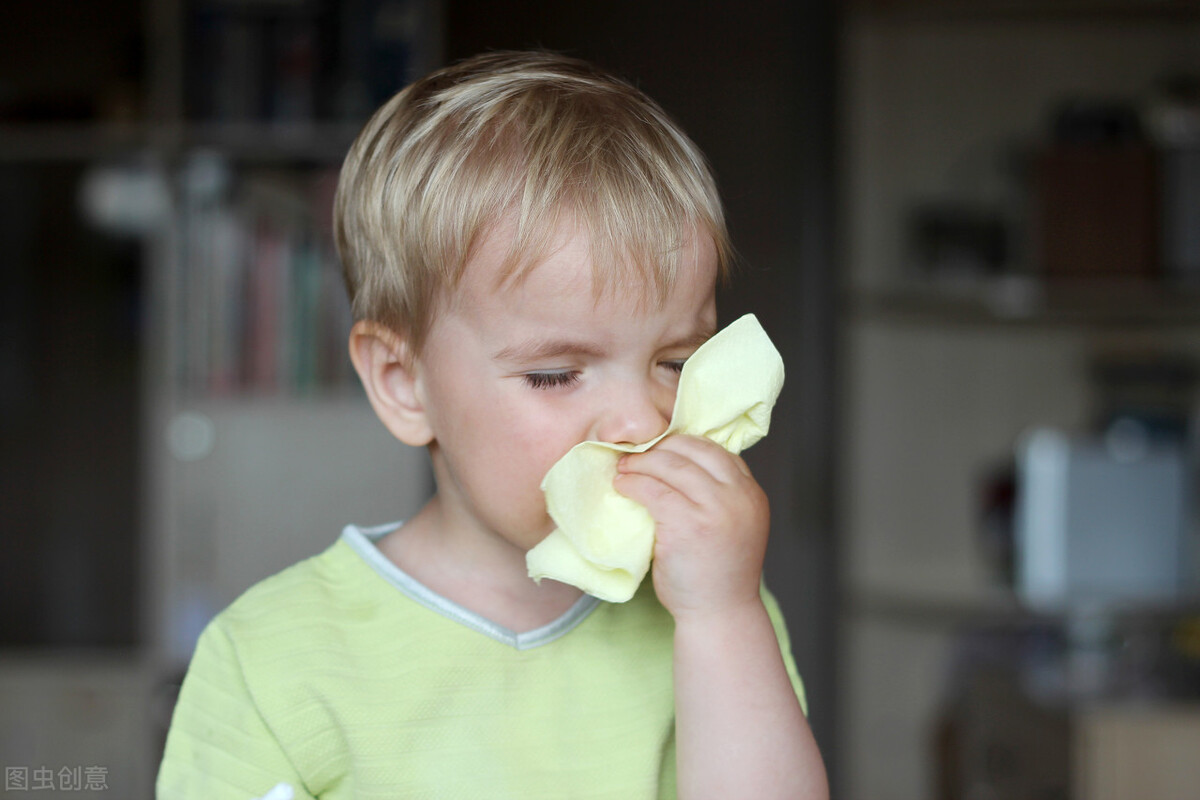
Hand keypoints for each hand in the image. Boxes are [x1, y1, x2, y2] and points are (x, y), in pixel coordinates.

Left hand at [613, 434, 768, 618]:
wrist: (718, 615)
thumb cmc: (717, 574)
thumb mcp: (732, 525)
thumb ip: (717, 496)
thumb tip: (675, 464)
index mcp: (751, 494)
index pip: (716, 450)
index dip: (683, 445)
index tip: (659, 449)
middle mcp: (739, 496)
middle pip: (693, 450)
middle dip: (660, 446)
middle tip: (636, 453)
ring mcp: (715, 509)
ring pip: (671, 465)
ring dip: (642, 462)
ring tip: (624, 467)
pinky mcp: (688, 524)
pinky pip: (654, 490)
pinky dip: (633, 483)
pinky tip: (622, 485)